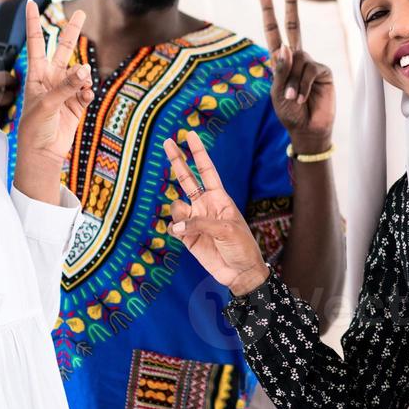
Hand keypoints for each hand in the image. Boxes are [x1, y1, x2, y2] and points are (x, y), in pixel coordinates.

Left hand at [14, 1, 92, 175]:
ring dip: (83, 78)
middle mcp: (52, 78)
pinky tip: (85, 99)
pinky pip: (87, 91)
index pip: (36, 43)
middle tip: (81, 12)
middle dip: (73, 31)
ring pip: (80, 73)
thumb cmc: (35, 127)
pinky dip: (88, 94)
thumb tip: (85, 69)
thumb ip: (66, 86)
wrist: (42, 152)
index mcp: (36, 74)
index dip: (33, 23)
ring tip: (82, 87)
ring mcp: (65, 90)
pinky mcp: (77, 104)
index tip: (29, 3)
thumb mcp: (47, 104)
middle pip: (64, 49)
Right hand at [162, 132, 269, 294]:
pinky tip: (184, 235)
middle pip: (186, 178)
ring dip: (180, 215)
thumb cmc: (241, 247)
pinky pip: (174, 227)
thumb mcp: (227, 230)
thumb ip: (200, 223)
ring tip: (189, 228)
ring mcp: (194, 220)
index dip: (198, 153)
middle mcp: (205, 205)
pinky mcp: (187, 237)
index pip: (206, 170)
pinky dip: (176, 230)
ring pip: (176, 207)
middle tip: (166, 141)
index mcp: (219, 198)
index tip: (190, 135)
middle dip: (177, 160)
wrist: (240, 273)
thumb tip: (176, 225)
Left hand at [260, 0, 334, 152]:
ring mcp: (310, 63)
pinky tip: (302, 99)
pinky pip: (309, 71)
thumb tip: (285, 47)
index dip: (269, 11)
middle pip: (292, 25)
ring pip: (298, 59)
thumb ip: (279, 69)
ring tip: (292, 99)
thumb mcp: (276, 91)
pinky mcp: (323, 71)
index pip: (273, 31)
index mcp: (280, 59)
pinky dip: (302, 86)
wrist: (307, 129)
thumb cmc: (289, 112)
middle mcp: (296, 56)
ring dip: (292, 81)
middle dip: (291, 3)